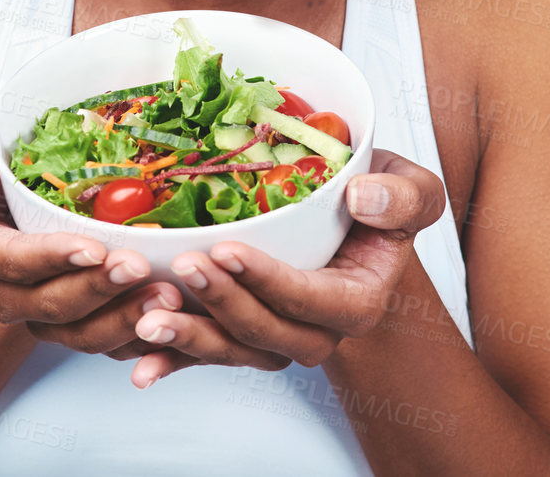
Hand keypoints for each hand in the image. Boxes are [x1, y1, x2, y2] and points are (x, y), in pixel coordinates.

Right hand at [0, 107, 184, 360]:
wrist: (14, 180)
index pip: (6, 260)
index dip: (49, 259)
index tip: (93, 248)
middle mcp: (1, 288)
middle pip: (47, 304)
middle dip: (97, 289)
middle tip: (139, 266)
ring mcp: (37, 310)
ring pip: (77, 333)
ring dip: (123, 320)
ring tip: (165, 296)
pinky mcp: (70, 322)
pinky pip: (103, 343)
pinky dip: (136, 338)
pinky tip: (169, 321)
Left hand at [127, 147, 447, 388]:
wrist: (349, 214)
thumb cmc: (375, 198)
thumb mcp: (410, 187)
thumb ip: (405, 196)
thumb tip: (364, 199)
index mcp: (356, 300)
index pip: (311, 300)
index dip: (269, 281)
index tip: (226, 249)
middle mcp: (315, 330)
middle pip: (267, 333)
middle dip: (223, 305)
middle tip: (184, 267)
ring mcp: (274, 335)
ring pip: (233, 350)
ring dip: (190, 340)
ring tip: (148, 319)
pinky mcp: (239, 333)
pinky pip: (206, 355)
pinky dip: (173, 361)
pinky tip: (139, 362)